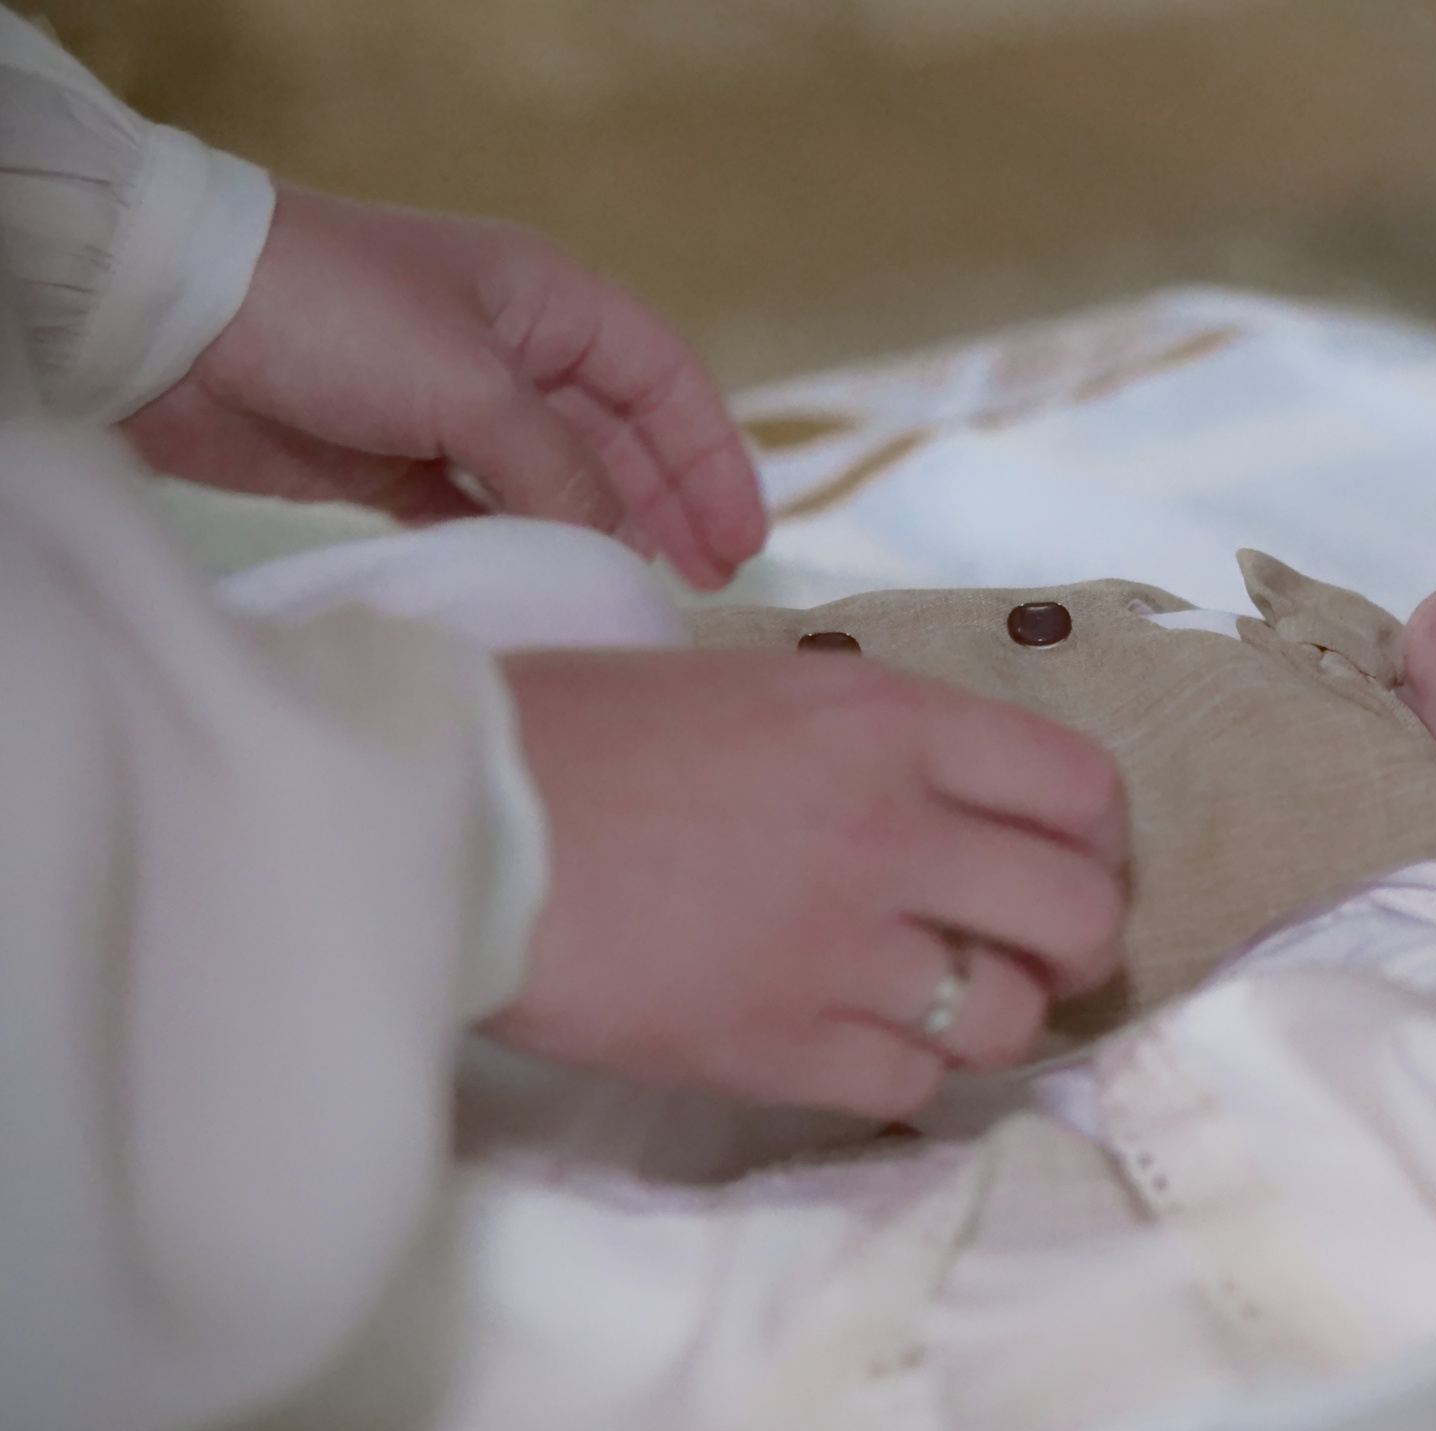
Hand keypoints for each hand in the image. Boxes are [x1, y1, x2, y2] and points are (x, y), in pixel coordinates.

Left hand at [120, 185, 764, 588]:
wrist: (168, 322)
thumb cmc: (334, 316)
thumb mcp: (470, 388)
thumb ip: (559, 472)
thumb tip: (618, 548)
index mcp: (546, 301)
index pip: (664, 380)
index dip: (714, 460)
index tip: (741, 543)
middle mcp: (510, 351)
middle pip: (622, 438)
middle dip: (670, 509)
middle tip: (706, 586)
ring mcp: (451, 408)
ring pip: (557, 482)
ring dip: (599, 537)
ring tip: (637, 597)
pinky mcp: (392, 461)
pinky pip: (484, 514)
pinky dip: (520, 550)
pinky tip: (548, 590)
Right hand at [483, 649, 1129, 1115]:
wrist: (450, 816)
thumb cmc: (583, 734)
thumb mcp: (759, 689)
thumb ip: (880, 743)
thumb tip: (965, 810)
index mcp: (889, 722)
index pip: (1082, 788)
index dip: (1095, 838)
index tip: (1066, 859)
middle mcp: (892, 832)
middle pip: (1079, 915)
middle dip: (1074, 944)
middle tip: (1028, 951)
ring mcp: (841, 947)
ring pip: (1010, 1018)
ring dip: (989, 1016)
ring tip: (934, 1001)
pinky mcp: (781, 1046)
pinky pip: (909, 1084)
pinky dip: (897, 1073)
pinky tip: (851, 1041)